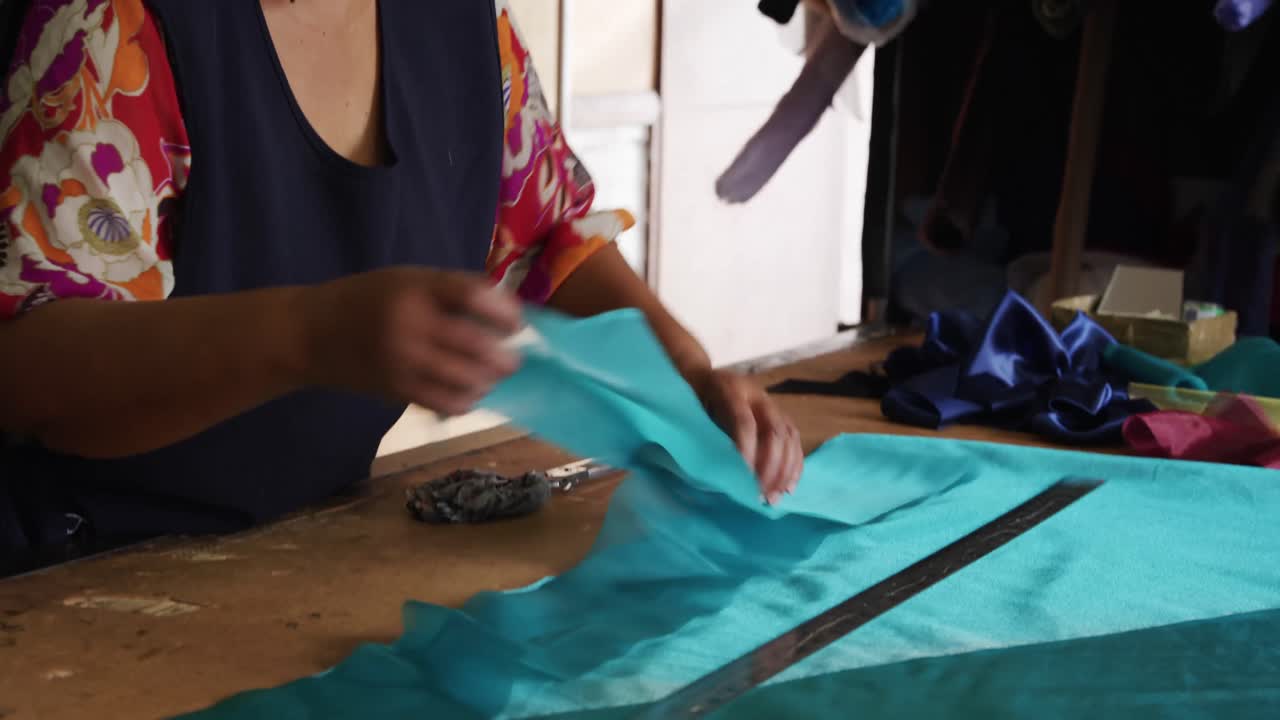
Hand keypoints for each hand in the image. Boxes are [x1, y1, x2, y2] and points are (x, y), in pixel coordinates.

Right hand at [298, 267, 522, 415]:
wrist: (310, 334)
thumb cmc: (366, 299)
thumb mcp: (406, 279)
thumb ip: (449, 291)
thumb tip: (503, 310)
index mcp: (416, 288)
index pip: (473, 296)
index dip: (504, 311)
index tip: (516, 322)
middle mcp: (411, 323)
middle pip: (475, 343)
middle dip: (504, 356)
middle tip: (512, 358)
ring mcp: (403, 360)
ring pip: (465, 378)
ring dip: (487, 380)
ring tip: (491, 377)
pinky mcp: (397, 389)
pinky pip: (444, 402)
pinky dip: (465, 401)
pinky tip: (468, 394)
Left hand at [695, 370, 803, 503]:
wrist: (702, 379)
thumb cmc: (690, 401)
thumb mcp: (690, 412)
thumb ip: (704, 435)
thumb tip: (718, 471)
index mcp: (730, 390)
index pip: (744, 422)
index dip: (746, 451)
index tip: (744, 480)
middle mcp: (757, 395)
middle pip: (774, 431)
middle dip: (770, 468)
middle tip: (762, 495)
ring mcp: (772, 404)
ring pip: (789, 437)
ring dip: (784, 471)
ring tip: (774, 497)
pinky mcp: (781, 415)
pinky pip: (795, 440)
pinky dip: (794, 465)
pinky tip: (788, 487)